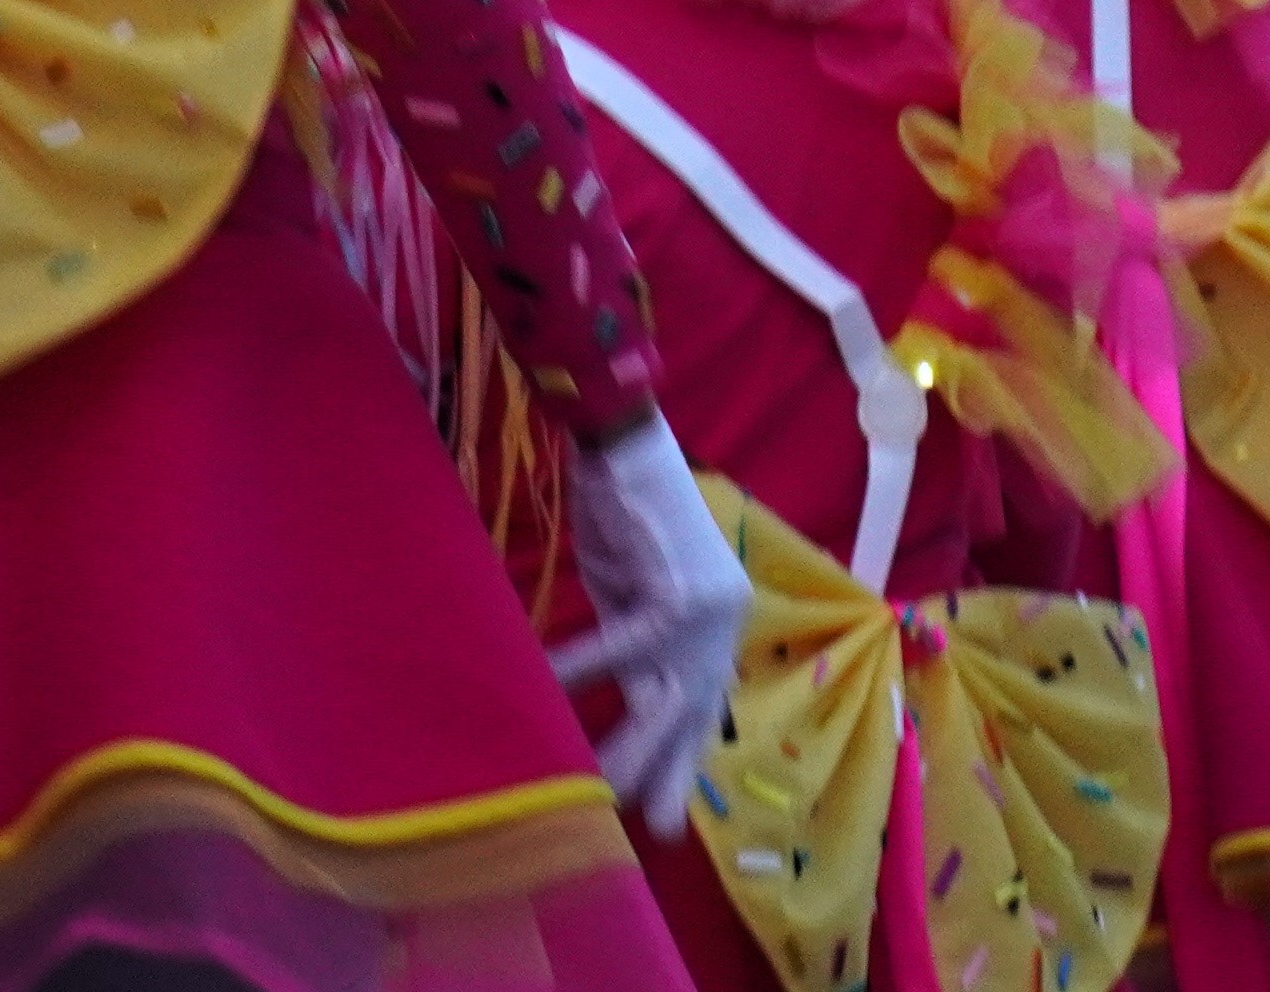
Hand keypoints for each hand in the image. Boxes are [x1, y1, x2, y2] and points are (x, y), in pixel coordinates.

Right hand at [556, 418, 750, 819]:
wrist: (625, 439)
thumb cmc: (624, 510)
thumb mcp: (634, 596)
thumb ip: (638, 648)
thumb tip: (624, 700)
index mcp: (716, 630)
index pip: (705, 711)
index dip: (683, 763)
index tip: (663, 815)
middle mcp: (723, 628)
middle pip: (693, 718)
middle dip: (666, 775)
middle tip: (644, 829)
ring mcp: (710, 613)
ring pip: (669, 701)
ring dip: (628, 746)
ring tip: (590, 786)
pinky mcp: (681, 593)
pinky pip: (623, 648)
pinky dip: (581, 670)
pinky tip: (547, 689)